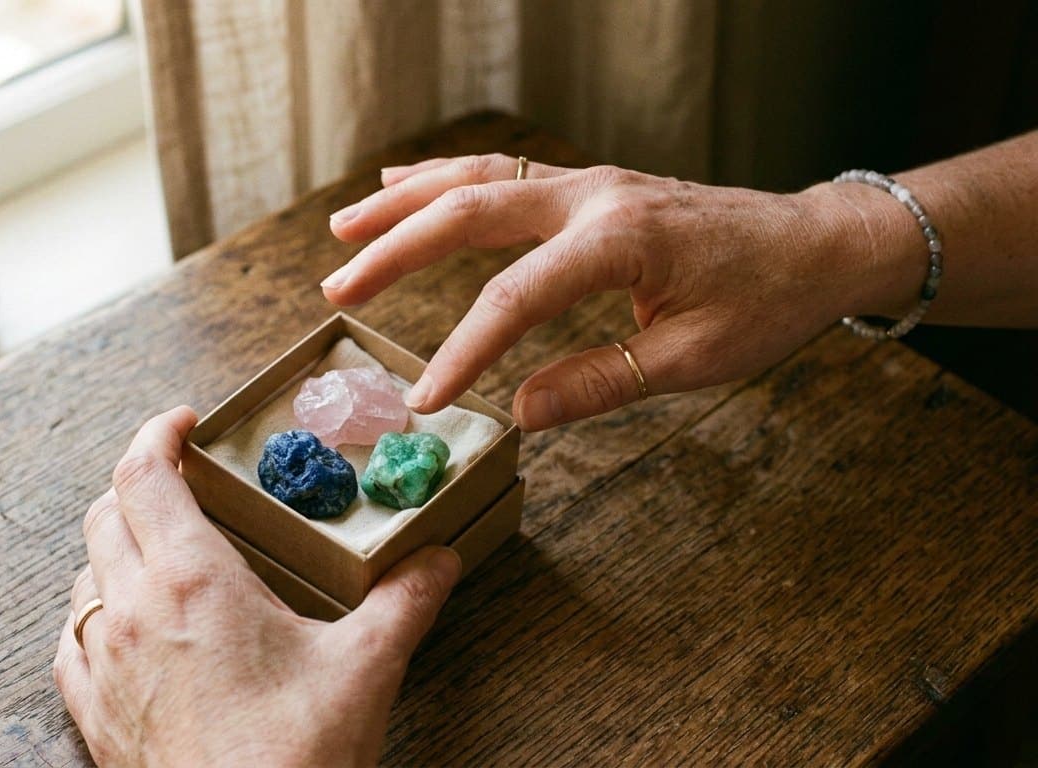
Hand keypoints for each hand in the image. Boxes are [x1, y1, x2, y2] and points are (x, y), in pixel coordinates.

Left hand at [54, 407, 461, 766]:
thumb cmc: (296, 757)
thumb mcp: (365, 667)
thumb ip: (405, 601)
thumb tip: (439, 559)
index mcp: (191, 578)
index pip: (143, 473)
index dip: (157, 433)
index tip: (184, 423)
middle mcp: (132, 609)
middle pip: (106, 513)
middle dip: (141, 483)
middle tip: (185, 482)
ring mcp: (102, 664)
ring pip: (84, 573)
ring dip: (116, 545)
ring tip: (162, 550)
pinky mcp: (93, 714)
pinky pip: (71, 639)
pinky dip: (92, 611)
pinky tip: (124, 625)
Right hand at [323, 154, 903, 429]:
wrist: (815, 242)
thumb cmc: (766, 300)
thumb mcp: (694, 360)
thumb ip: (600, 383)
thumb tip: (521, 414)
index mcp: (620, 241)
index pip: (516, 297)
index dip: (464, 351)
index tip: (426, 400)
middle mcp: (592, 196)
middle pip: (470, 213)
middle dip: (396, 251)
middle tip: (338, 288)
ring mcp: (587, 182)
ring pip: (475, 179)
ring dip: (405, 203)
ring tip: (345, 229)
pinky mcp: (587, 186)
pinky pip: (500, 172)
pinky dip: (445, 178)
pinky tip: (402, 186)